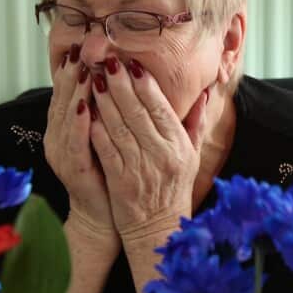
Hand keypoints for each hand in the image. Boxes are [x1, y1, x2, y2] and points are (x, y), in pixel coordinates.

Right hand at [44, 44, 114, 240]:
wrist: (105, 213)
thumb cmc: (109, 170)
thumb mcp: (106, 133)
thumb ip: (105, 106)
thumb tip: (112, 75)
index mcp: (66, 127)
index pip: (68, 91)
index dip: (72, 68)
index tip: (81, 44)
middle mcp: (59, 137)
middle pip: (63, 98)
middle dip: (71, 72)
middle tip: (79, 47)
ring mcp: (64, 153)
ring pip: (67, 116)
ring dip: (74, 91)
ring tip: (81, 68)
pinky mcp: (74, 168)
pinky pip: (75, 142)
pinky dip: (79, 123)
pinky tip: (85, 106)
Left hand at [88, 57, 207, 246]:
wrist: (159, 230)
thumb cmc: (175, 189)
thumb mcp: (192, 156)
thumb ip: (195, 123)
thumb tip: (205, 93)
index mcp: (179, 146)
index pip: (161, 108)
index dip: (146, 85)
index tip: (134, 63)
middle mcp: (161, 155)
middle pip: (138, 113)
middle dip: (121, 84)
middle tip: (108, 61)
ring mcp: (140, 168)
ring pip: (119, 127)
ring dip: (105, 101)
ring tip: (95, 79)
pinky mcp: (120, 181)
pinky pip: (106, 150)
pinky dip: (96, 130)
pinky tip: (87, 112)